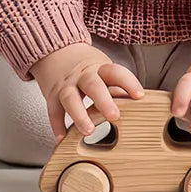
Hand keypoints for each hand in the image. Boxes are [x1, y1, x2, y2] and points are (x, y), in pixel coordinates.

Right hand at [30, 42, 144, 144]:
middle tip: (114, 116)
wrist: (56, 52)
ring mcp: (66, 85)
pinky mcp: (52, 96)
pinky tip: (63, 139)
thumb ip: (115, 86)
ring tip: (89, 131)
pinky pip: (53, 112)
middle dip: (104, 101)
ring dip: (80, 116)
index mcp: (100, 67)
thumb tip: (133, 104)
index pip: (116, 72)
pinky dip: (57, 126)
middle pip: (93, 85)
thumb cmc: (86, 66)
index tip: (139, 95)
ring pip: (71, 99)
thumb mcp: (103, 69)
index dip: (128, 83)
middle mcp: (82, 75)